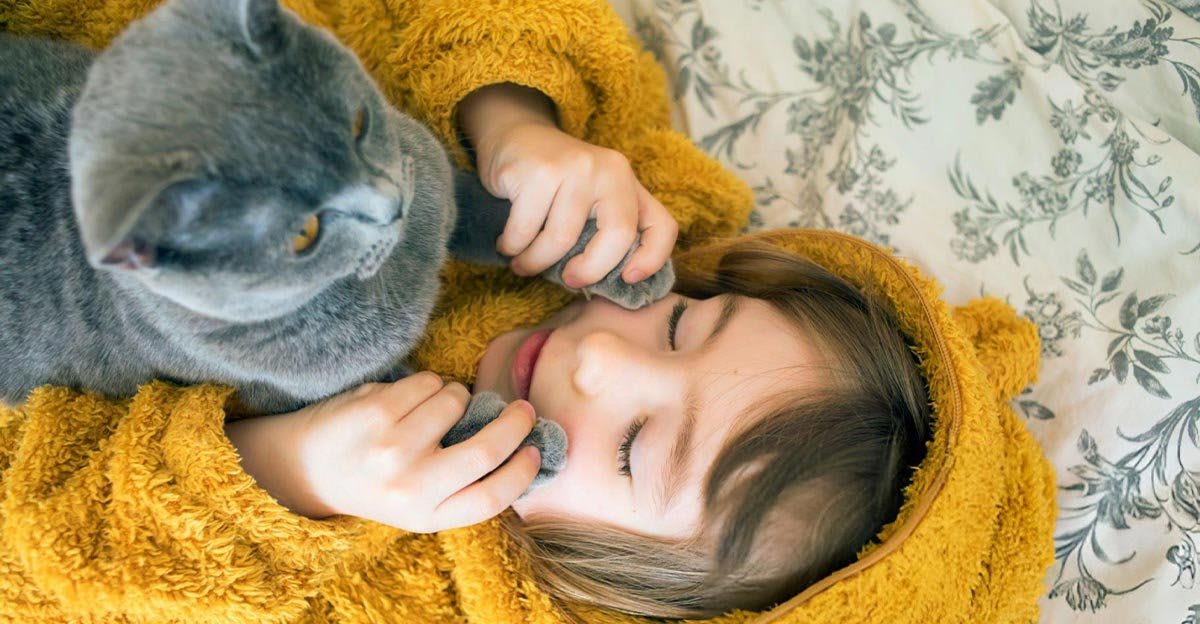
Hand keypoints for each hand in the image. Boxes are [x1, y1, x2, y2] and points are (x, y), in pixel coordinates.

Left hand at [292, 373, 540, 532]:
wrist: (302, 467)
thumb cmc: (372, 481)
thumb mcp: (415, 504)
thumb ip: (460, 485)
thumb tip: (519, 446)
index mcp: (424, 516)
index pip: (490, 498)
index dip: (521, 472)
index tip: (533, 450)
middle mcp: (409, 486)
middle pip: (484, 450)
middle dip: (513, 423)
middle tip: (522, 409)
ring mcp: (391, 447)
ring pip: (456, 402)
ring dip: (456, 396)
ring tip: (435, 409)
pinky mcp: (375, 411)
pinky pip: (429, 382)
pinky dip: (429, 384)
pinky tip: (408, 399)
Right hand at [459, 84, 677, 287]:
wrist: (515, 134)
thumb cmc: (556, 182)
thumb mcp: (592, 199)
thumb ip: (605, 230)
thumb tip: (608, 285)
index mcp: (628, 182)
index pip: (661, 226)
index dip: (652, 259)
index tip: (628, 279)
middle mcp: (608, 170)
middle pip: (616, 237)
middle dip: (589, 271)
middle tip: (568, 280)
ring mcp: (574, 167)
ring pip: (562, 240)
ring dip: (535, 262)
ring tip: (522, 263)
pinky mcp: (538, 171)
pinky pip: (525, 230)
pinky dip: (512, 247)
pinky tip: (507, 244)